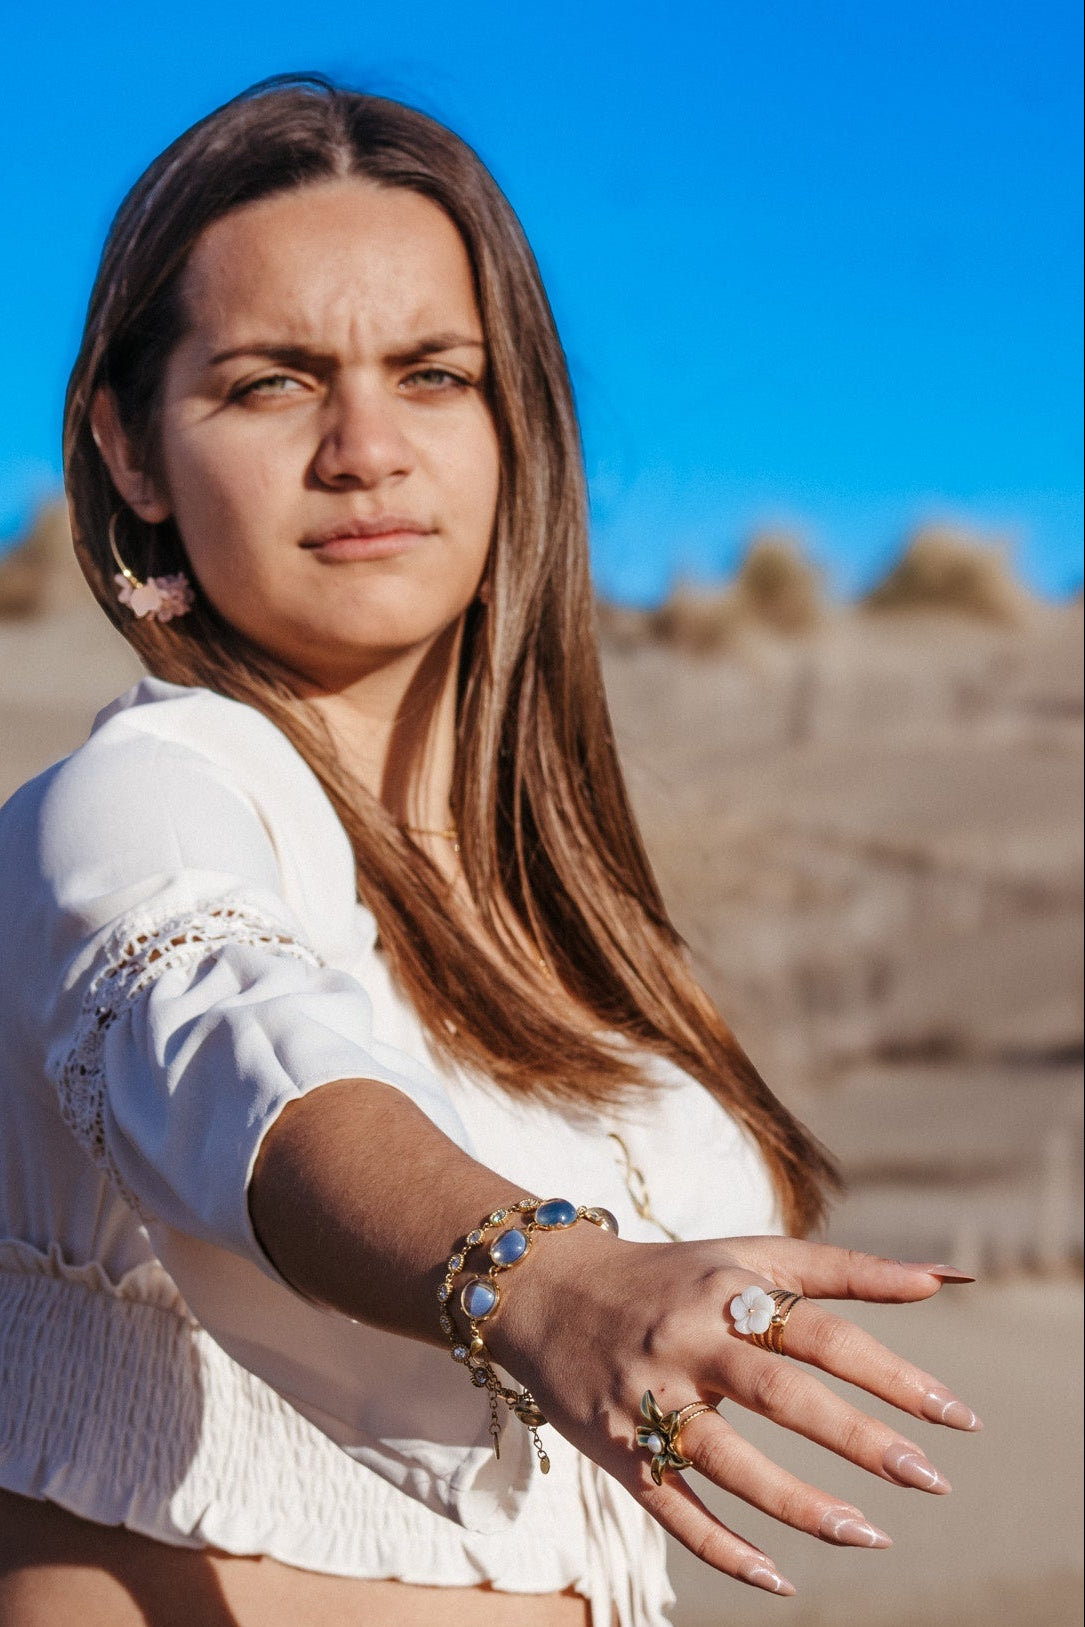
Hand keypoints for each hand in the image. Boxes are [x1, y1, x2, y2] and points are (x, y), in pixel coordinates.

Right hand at [489, 1229, 980, 1595]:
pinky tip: (781, 1581)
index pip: (821, 1331)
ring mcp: (650, 1397)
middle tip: (932, 1480)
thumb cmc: (673, 1275)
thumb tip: (946, 1278)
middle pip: (780, 1392)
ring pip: (729, 1462)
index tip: (958, 1417)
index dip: (891, 1373)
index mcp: (727, 1288)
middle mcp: (688, 1339)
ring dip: (801, 1504)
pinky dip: (726, 1550)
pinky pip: (675, 1510)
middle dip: (859, 1438)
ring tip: (872, 1537)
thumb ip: (847, 1270)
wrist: (545, 1289)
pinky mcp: (619, 1450)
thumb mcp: (751, 1257)